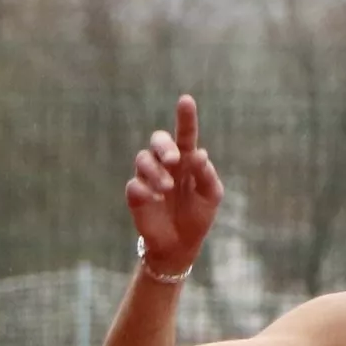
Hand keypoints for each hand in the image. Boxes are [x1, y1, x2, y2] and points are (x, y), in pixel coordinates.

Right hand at [124, 94, 224, 273]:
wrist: (181, 245)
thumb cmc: (198, 216)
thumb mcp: (211, 196)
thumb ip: (207, 175)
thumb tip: (200, 155)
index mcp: (187, 159)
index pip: (185, 133)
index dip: (185, 116)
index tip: (186, 100)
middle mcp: (165, 164)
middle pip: (158, 140)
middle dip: (164, 146)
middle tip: (174, 160)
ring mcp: (148, 178)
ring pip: (143, 159)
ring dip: (155, 171)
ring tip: (167, 188)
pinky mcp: (136, 195)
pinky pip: (134, 185)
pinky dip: (145, 189)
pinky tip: (156, 199)